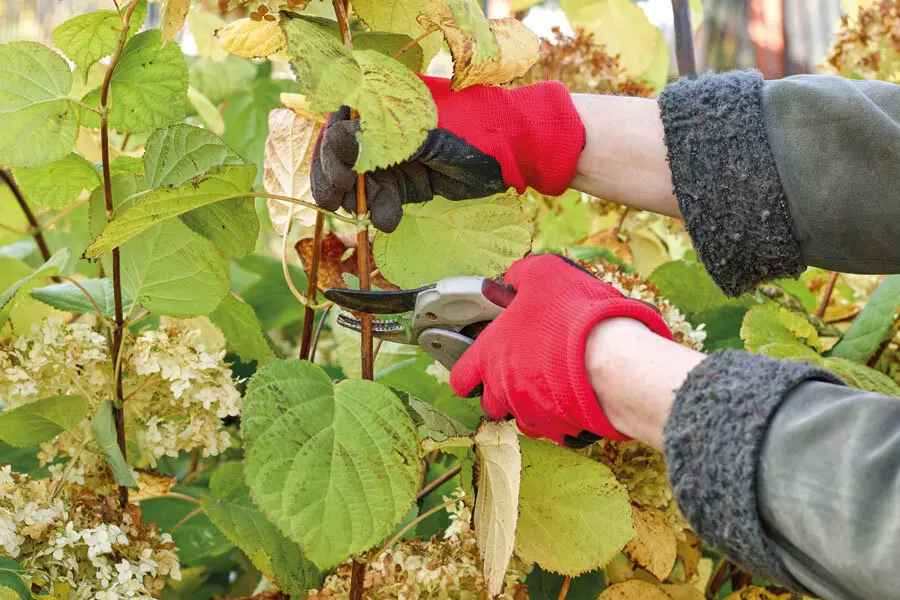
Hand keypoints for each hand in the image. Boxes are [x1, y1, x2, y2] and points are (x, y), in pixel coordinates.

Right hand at [310, 76, 585, 231]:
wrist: (519, 152)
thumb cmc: (476, 128)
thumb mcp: (429, 131)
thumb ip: (386, 137)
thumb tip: (344, 138)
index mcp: (386, 98)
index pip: (342, 119)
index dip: (332, 145)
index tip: (340, 167)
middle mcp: (383, 125)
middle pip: (341, 152)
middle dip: (336, 177)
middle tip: (338, 200)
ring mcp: (394, 155)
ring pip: (358, 180)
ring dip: (360, 199)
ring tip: (371, 215)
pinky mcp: (407, 182)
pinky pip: (381, 197)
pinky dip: (380, 210)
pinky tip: (387, 221)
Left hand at [449, 254, 672, 446]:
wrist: (614, 358)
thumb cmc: (572, 315)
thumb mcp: (543, 273)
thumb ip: (522, 275)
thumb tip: (515, 277)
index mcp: (490, 356)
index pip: (460, 378)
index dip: (468, 373)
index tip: (479, 367)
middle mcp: (504, 390)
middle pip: (490, 403)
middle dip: (501, 393)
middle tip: (523, 371)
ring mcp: (532, 414)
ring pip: (522, 417)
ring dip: (531, 404)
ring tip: (553, 382)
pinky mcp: (561, 431)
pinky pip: (554, 428)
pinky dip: (560, 416)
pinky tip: (576, 394)